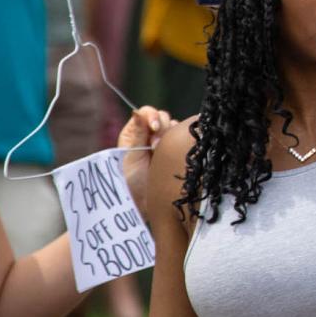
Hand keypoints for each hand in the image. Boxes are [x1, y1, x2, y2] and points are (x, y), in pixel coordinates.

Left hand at [119, 106, 173, 221]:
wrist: (144, 204)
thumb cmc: (131, 182)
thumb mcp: (131, 157)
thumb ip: (136, 134)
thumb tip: (137, 112)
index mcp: (135, 132)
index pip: (147, 113)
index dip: (153, 116)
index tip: (154, 128)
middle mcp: (151, 135)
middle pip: (163, 117)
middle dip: (163, 128)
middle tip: (157, 146)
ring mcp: (166, 144)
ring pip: (176, 128)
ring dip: (173, 137)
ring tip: (166, 155)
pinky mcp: (178, 153)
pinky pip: (185, 140)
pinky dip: (183, 143)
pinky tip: (179, 154)